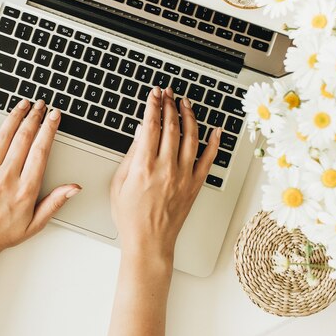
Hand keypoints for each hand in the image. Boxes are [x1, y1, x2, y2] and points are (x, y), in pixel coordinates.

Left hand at [0, 99, 80, 265]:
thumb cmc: (5, 233)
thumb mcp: (37, 223)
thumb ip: (55, 202)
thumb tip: (74, 188)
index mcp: (26, 189)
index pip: (40, 151)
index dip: (49, 130)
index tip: (54, 116)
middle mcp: (8, 177)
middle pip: (24, 138)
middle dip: (35, 118)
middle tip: (42, 105)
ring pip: (4, 136)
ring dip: (16, 116)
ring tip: (25, 103)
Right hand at [110, 86, 220, 263]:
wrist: (148, 242)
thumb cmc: (130, 217)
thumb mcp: (119, 184)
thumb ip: (130, 156)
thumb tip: (139, 133)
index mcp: (143, 166)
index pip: (150, 126)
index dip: (153, 106)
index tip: (154, 95)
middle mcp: (166, 168)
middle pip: (171, 127)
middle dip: (169, 105)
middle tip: (168, 93)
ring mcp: (183, 176)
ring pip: (191, 138)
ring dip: (189, 117)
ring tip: (186, 104)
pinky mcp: (194, 185)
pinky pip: (208, 160)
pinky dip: (214, 143)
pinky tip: (216, 130)